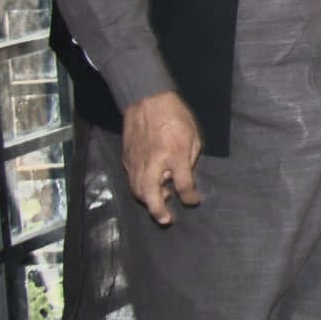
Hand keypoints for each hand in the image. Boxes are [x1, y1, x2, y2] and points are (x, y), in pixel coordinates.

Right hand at [121, 90, 201, 224]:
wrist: (146, 100)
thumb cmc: (175, 115)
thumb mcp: (193, 135)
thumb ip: (190, 158)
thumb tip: (185, 177)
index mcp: (175, 154)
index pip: (184, 184)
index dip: (190, 197)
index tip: (193, 201)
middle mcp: (154, 161)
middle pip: (151, 195)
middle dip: (158, 211)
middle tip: (166, 219)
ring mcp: (137, 161)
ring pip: (138, 190)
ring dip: (149, 201)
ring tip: (161, 202)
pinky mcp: (127, 158)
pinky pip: (132, 180)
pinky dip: (140, 189)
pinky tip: (150, 186)